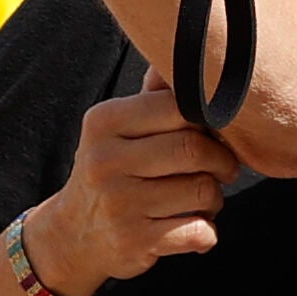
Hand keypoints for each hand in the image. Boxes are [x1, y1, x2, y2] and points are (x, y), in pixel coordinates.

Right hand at [24, 86, 236, 295]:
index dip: (211, 120)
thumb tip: (189, 53)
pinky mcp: (135, 242)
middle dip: (223, 161)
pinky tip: (195, 229)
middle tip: (224, 169)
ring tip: (204, 200)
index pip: (180, 106)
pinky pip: (198, 231)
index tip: (215, 133)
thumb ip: (154, 96)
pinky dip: (207, 232)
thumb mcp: (118, 129)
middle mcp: (106, 160)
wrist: (72, 234)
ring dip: (215, 198)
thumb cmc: (111, 170)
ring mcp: (120, 204)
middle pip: (195, 149)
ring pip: (203, 191)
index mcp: (104, 121)